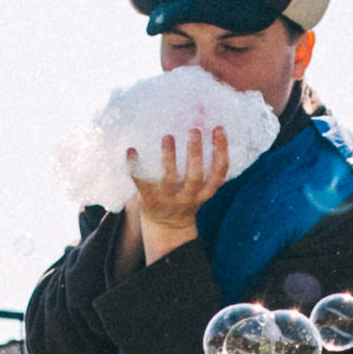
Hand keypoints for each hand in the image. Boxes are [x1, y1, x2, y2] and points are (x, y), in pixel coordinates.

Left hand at [122, 126, 230, 267]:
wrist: (166, 226)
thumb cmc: (184, 197)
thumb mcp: (198, 188)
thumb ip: (200, 164)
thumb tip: (198, 126)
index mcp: (204, 193)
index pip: (218, 173)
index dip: (221, 152)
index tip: (219, 129)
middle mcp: (188, 198)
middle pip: (195, 177)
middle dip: (196, 153)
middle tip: (194, 130)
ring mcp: (168, 200)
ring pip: (170, 180)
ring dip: (170, 157)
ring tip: (168, 136)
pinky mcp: (149, 201)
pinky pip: (141, 184)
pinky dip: (135, 167)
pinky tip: (131, 150)